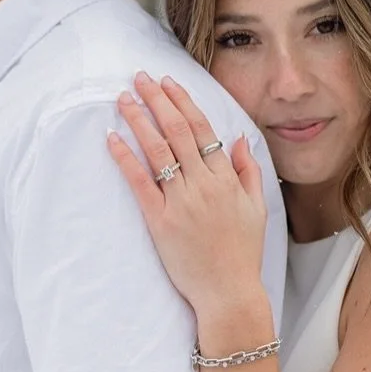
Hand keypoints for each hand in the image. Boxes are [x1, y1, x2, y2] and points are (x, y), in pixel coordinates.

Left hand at [108, 72, 268, 321]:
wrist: (229, 293)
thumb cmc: (242, 254)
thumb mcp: (257, 209)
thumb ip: (248, 172)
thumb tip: (238, 140)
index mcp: (226, 179)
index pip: (202, 129)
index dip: (183, 102)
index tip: (168, 82)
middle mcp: (203, 185)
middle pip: (177, 132)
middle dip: (157, 100)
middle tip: (140, 78)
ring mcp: (181, 202)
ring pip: (158, 151)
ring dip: (139, 120)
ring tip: (124, 98)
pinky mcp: (160, 221)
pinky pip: (140, 182)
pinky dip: (126, 157)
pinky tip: (113, 137)